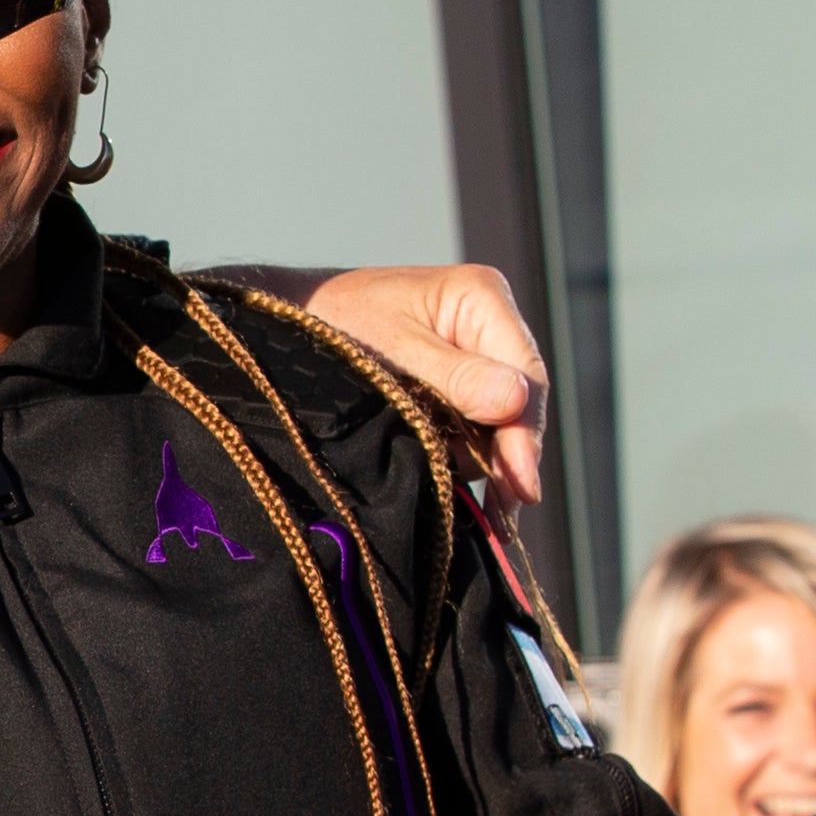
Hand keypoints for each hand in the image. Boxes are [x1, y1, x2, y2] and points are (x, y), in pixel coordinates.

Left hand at [289, 264, 550, 506]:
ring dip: (479, 461)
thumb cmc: (335, 320)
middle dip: (508, 459)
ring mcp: (471, 361)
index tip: (521, 485)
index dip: (524, 435)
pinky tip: (454, 494)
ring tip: (454, 493)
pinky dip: (460, 460)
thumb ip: (454, 376)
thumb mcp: (393, 347)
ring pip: (497, 426)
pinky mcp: (451, 389)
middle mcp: (486, 328)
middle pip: (520, 406)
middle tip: (503, 516)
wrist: (289, 324)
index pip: (526, 375)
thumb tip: (514, 401)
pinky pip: (471, 432)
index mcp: (482, 299)